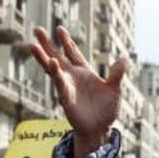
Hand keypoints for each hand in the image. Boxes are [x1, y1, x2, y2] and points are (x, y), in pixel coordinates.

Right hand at [30, 26, 126, 157]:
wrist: (100, 129)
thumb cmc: (107, 110)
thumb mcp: (115, 89)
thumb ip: (117, 73)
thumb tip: (124, 57)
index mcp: (85, 73)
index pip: (74, 54)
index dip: (67, 42)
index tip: (60, 28)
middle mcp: (74, 78)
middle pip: (58, 57)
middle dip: (48, 44)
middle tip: (38, 30)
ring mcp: (68, 87)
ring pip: (53, 68)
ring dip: (43, 57)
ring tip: (33, 45)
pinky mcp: (66, 97)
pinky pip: (60, 83)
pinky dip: (56, 73)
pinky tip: (51, 63)